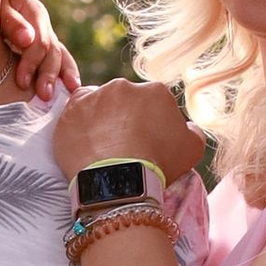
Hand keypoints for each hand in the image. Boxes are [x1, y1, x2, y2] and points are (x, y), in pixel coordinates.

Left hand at [0, 0, 80, 102]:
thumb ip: (11, 22)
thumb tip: (27, 38)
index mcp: (32, 10)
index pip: (39, 40)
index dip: (32, 61)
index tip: (22, 83)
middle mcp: (42, 24)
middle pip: (52, 50)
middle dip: (48, 74)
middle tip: (44, 96)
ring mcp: (45, 36)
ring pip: (60, 55)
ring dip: (62, 76)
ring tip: (67, 94)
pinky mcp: (42, 49)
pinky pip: (59, 61)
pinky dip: (65, 74)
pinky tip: (70, 89)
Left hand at [50, 78, 199, 184]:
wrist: (118, 180)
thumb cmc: (158, 165)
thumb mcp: (192, 149)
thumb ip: (193, 131)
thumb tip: (187, 126)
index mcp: (155, 91)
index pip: (153, 102)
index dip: (151, 123)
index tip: (147, 141)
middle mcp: (124, 86)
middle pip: (126, 100)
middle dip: (126, 117)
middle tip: (124, 145)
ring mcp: (96, 95)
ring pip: (100, 103)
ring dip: (102, 118)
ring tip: (103, 146)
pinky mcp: (72, 109)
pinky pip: (76, 111)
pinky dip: (80, 123)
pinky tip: (86, 140)